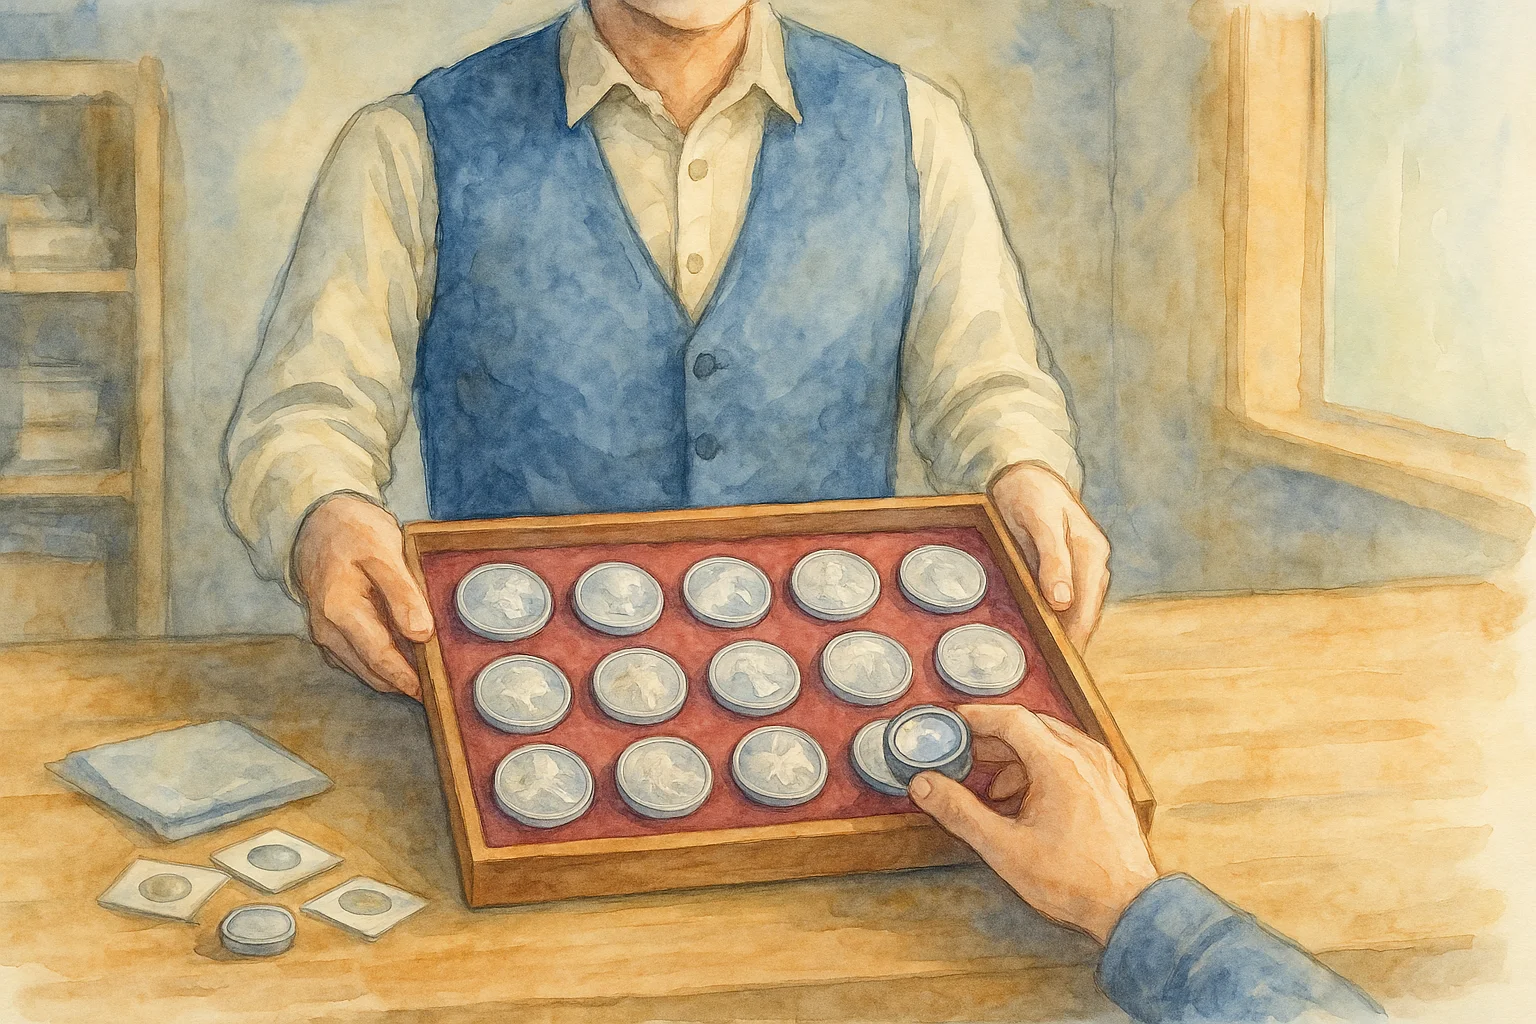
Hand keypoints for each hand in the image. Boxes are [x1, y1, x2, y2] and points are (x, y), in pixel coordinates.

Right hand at [293, 494, 433, 698]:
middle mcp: (327, 629)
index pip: (380, 657)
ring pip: (364, 669)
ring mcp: (326, 633)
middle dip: (404, 684)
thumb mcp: (383, 552)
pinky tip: (405, 659)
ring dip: (393, 676)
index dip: (408, 679)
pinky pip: (357, 658)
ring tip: (428, 679)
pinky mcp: (330, 632)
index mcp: (340, 610)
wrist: (318, 521)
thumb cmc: (352, 532)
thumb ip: (402, 594)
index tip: (433, 692)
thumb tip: (421, 634)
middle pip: (372, 671)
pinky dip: (380, 663)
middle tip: (439, 690)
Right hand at [908, 704, 1157, 944]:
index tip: (951, 723)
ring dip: (1016, 756)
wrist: (1129, 906)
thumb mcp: (1004, 848)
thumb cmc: (1070, 879)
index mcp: (1059, 762)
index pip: (1011, 719)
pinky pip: (1069, 758)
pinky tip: (1025, 801)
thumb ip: (960, 812)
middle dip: (992, 738)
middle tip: (962, 755)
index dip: (976, 717)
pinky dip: (1040, 767)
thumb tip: (923, 784)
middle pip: (1030, 727)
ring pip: (1050, 741)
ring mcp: (1101, 767)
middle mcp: (1084, 755)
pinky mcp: (1109, 784)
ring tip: (991, 789)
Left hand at [989, 463, 1109, 649]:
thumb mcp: (1039, 521)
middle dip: (1068, 644)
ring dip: (1061, 634)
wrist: (1024, 473)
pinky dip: (1054, 620)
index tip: (1060, 666)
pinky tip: (1039, 636)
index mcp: (1093, 553)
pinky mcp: (1068, 569)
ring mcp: (1083, 568)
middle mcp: (1095, 565)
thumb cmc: (1030, 493)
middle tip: (1046, 673)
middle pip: (1084, 616)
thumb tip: (1062, 602)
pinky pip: (1065, 602)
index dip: (1074, 640)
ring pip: (1075, 612)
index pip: (1086, 610)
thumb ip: (1052, 559)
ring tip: (1042, 664)